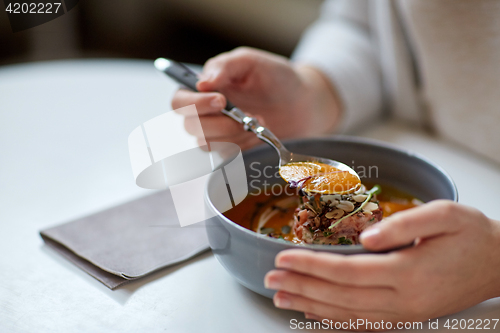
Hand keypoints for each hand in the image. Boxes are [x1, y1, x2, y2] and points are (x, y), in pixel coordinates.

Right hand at [171, 47, 340, 149]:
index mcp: (206, 87)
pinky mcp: (231, 149)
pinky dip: (241, 146)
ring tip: (257, 121)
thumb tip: (201, 83)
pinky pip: (223, 156)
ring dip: (233, 135)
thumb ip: (226, 66)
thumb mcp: (252, 62)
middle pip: (189, 126)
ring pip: (205, 143)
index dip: (195, 104)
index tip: (221, 101)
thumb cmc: (278, 78)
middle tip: (246, 116)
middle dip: (219, 123)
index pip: (180, 100)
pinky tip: (256, 134)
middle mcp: (206, 111)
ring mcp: (218, 132)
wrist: (305, 103)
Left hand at [264, 201, 499, 328]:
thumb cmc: (471, 234)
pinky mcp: (406, 318)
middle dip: (301, 286)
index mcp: (409, 271)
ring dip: (309, 306)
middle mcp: (403, 300)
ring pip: (346, 314)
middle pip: (339, 296)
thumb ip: (403, 224)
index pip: (347, 271)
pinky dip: (333, 321)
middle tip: (270, 277)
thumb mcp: (445, 215)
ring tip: (281, 297)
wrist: (499, 263)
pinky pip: (363, 324)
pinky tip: (314, 316)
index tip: (283, 256)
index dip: (312, 265)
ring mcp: (404, 314)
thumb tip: (364, 237)